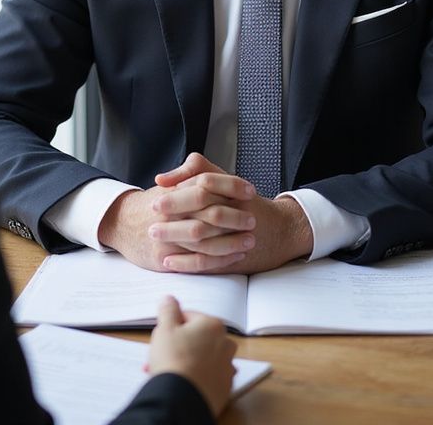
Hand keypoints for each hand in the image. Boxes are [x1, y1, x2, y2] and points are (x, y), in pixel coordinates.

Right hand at [98, 187, 249, 272]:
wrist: (120, 223)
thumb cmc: (152, 204)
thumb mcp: (168, 185)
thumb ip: (189, 175)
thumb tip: (214, 175)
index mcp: (175, 190)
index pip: (207, 183)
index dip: (232, 186)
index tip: (250, 191)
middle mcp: (171, 212)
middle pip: (209, 213)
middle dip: (235, 217)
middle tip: (253, 219)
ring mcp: (167, 236)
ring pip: (205, 240)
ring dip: (231, 241)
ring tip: (249, 241)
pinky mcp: (165, 257)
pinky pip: (196, 261)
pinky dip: (218, 260)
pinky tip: (234, 257)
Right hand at [147, 296, 235, 417]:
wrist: (182, 399)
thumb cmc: (173, 360)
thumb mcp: (164, 327)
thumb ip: (168, 309)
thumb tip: (170, 299)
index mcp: (213, 325)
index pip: (188, 317)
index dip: (172, 326)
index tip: (163, 337)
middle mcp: (225, 343)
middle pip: (198, 338)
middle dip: (180, 345)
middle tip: (163, 354)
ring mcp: (226, 367)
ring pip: (203, 357)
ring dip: (188, 360)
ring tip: (170, 370)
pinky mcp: (224, 388)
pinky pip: (208, 376)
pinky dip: (197, 377)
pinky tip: (183, 381)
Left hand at [151, 154, 313, 273]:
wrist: (281, 230)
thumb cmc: (246, 203)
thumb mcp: (225, 180)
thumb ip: (197, 170)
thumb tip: (162, 179)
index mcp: (233, 189)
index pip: (204, 183)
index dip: (180, 189)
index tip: (156, 196)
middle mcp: (236, 209)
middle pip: (202, 208)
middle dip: (174, 214)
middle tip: (151, 219)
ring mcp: (237, 234)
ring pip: (204, 236)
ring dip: (175, 237)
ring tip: (153, 237)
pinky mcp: (234, 256)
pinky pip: (209, 261)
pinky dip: (187, 262)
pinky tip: (168, 261)